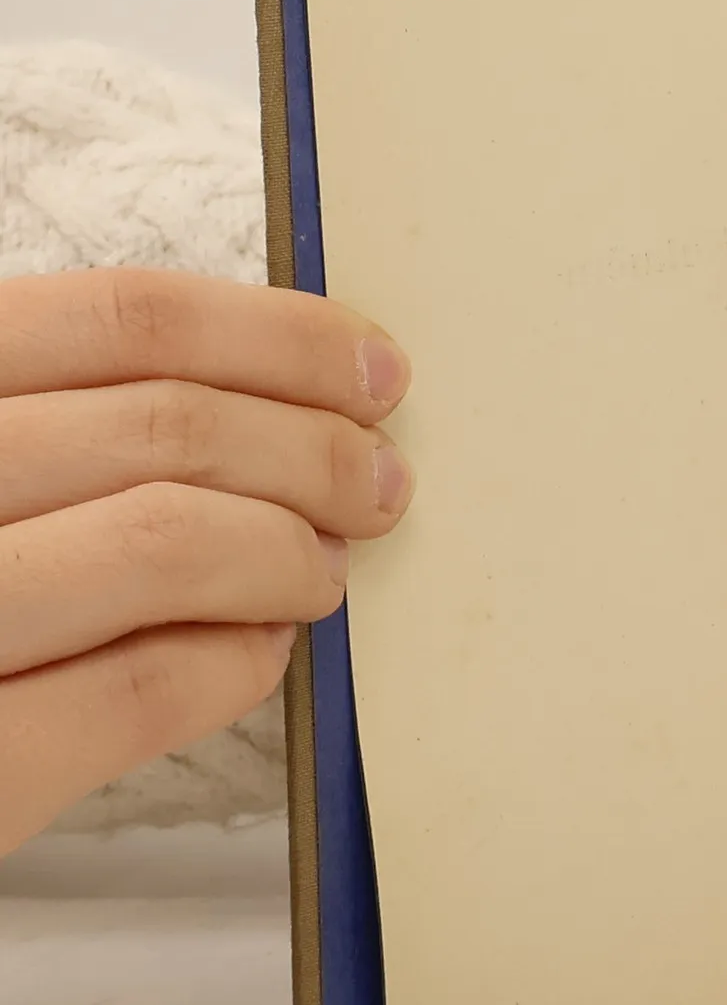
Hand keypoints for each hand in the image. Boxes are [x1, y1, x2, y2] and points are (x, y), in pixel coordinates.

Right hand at [0, 270, 413, 853]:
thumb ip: (71, 428)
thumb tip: (285, 406)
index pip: (121, 318)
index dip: (278, 339)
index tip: (371, 370)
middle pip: (167, 424)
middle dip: (315, 451)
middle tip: (379, 485)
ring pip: (167, 540)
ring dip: (289, 551)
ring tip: (321, 570)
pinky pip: (143, 686)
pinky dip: (235, 660)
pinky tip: (261, 646)